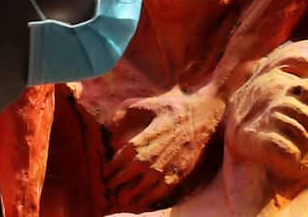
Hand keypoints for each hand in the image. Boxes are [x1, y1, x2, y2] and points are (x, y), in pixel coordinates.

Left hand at [105, 85, 224, 210]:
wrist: (202, 114)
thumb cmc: (171, 107)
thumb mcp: (145, 104)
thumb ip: (123, 114)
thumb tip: (108, 125)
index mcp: (141, 142)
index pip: (118, 162)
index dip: (110, 169)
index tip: (105, 173)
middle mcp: (151, 159)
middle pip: (127, 178)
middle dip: (116, 185)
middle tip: (109, 188)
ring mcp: (165, 169)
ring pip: (141, 190)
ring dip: (129, 197)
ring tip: (121, 201)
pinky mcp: (178, 174)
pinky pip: (160, 193)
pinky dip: (148, 200)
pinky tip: (141, 203)